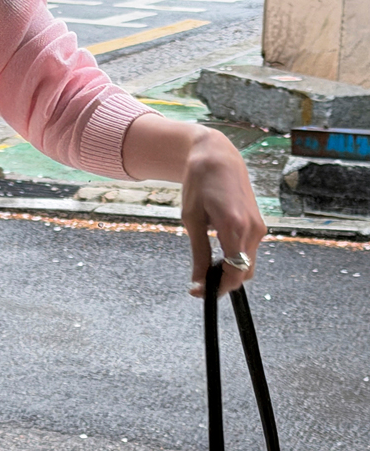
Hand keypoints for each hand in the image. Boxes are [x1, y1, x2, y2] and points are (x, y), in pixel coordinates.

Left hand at [181, 127, 266, 298]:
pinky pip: (250, 252)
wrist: (217, 157)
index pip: (234, 272)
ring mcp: (258, 227)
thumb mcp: (192, 221)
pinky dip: (236, 260)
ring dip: (230, 272)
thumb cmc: (200, 184)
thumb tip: (198, 282)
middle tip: (201, 283)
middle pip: (244, 272)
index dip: (219, 288)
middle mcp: (252, 228)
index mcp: (234, 226)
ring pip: (248, 264)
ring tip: (207, 268)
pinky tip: (218, 255)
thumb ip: (199, 254)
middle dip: (225, 283)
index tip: (200, 293)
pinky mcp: (259, 224)